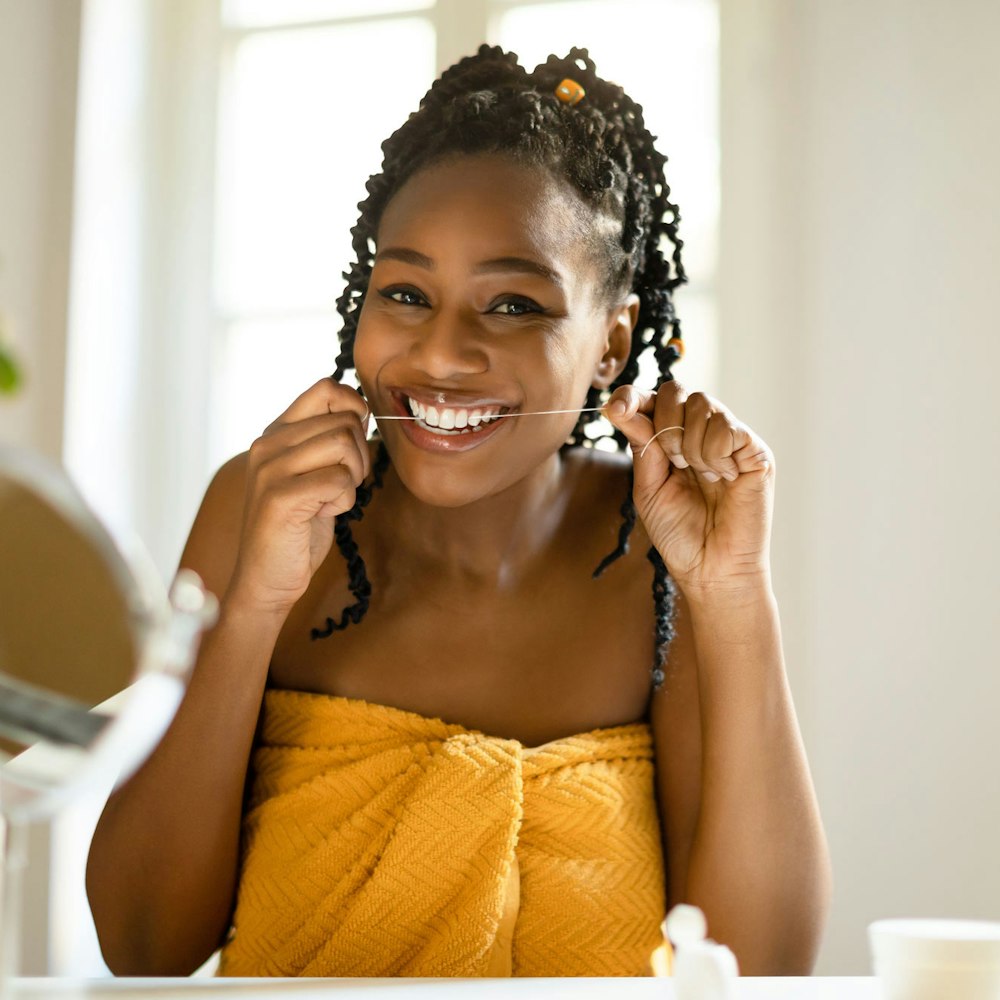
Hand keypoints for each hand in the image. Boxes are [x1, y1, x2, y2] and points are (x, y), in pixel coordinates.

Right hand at [228, 378, 370, 615]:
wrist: (266, 578)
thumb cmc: (297, 527)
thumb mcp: (312, 474)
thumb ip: (327, 442)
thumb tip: (363, 411)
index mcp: (276, 433)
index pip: (326, 388)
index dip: (355, 407)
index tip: (357, 439)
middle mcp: (268, 444)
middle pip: (343, 420)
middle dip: (359, 455)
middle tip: (343, 484)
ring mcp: (270, 469)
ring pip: (343, 444)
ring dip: (353, 476)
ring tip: (332, 499)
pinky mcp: (279, 497)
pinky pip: (339, 480)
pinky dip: (344, 500)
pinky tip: (322, 515)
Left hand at [605, 381, 774, 597]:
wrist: (710, 569)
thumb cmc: (680, 534)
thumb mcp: (648, 487)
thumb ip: (641, 445)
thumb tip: (620, 406)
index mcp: (674, 439)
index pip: (654, 398)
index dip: (633, 395)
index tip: (616, 409)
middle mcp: (703, 432)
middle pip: (677, 390)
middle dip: (664, 423)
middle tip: (672, 461)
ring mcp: (731, 439)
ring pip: (703, 404)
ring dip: (690, 443)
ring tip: (700, 476)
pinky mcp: (755, 451)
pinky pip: (727, 428)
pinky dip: (715, 454)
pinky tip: (723, 478)